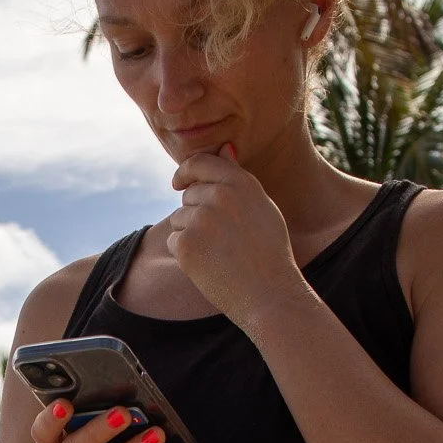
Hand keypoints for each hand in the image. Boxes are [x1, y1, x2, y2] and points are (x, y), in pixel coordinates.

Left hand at [167, 144, 307, 332]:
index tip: (178, 182)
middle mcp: (220, 195)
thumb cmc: (269, 253)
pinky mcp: (186, 243)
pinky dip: (185, 255)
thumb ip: (238, 178)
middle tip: (221, 240)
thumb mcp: (262, 207)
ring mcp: (201, 219)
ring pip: (178, 220)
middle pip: (187, 195)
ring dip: (190, 235)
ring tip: (218, 254)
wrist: (269, 294)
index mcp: (240, 182)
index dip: (185, 172)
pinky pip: (173, 241)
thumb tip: (224, 148)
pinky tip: (209, 266)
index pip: (200, 162)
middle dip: (195, 213)